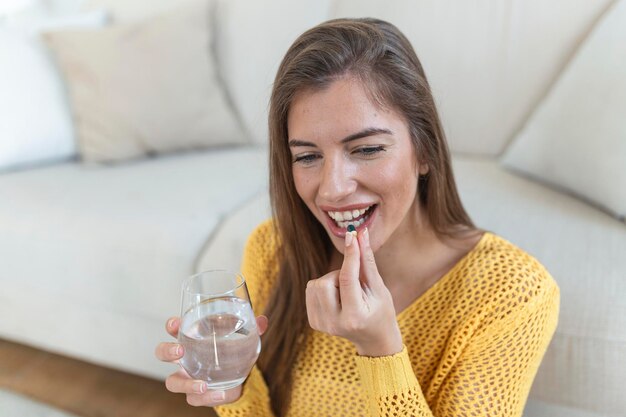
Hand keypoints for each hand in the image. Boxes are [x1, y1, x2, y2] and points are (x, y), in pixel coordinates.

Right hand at [155, 315, 267, 405]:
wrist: (240, 372)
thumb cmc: (233, 348)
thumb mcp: (243, 336)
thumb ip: (253, 328)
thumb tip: (262, 321)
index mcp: (191, 337)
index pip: (174, 328)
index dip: (172, 325)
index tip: (176, 323)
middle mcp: (184, 358)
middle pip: (162, 353)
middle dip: (167, 351)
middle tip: (180, 351)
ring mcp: (187, 377)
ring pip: (173, 382)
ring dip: (185, 384)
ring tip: (202, 385)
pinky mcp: (197, 394)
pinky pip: (195, 399)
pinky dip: (209, 397)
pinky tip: (221, 393)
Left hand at [305, 228, 402, 356]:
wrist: (374, 339)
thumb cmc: (381, 311)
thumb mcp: (379, 287)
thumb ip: (366, 261)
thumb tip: (360, 233)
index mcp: (355, 317)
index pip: (347, 279)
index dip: (350, 255)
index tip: (352, 235)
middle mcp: (334, 323)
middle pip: (325, 282)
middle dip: (339, 274)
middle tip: (354, 283)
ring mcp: (322, 325)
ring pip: (315, 285)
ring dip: (331, 281)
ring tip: (347, 293)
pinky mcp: (314, 322)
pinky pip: (311, 290)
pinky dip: (324, 288)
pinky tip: (338, 299)